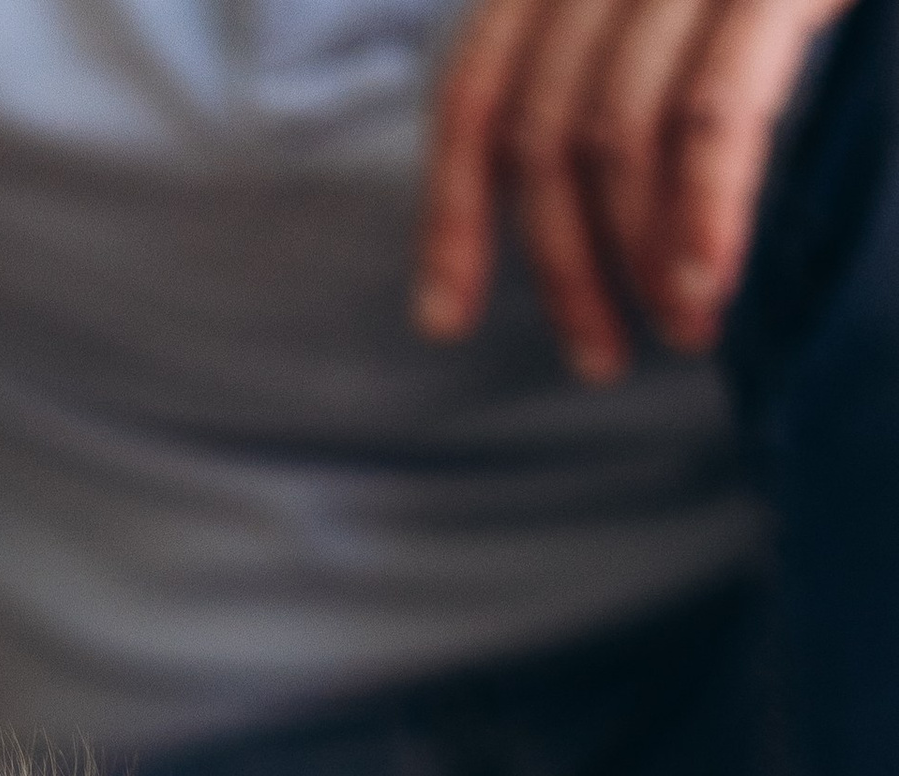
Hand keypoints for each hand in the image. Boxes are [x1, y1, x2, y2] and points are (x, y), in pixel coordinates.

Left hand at [417, 0, 853, 376]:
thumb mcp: (683, 16)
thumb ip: (616, 74)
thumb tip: (575, 220)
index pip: (475, 89)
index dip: (452, 213)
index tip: (446, 320)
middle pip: (544, 129)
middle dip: (565, 267)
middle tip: (602, 358)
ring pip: (617, 131)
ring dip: (639, 257)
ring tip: (682, 330)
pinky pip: (712, 109)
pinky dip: (702, 209)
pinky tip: (705, 282)